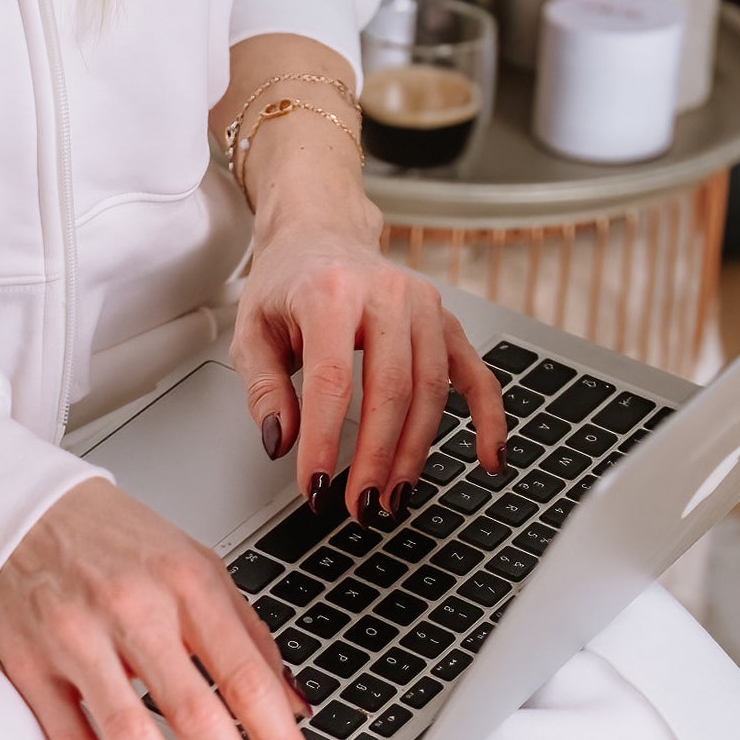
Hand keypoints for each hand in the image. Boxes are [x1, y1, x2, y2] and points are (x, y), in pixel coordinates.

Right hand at [0, 481, 322, 739]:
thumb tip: (295, 707)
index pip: (248, 679)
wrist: (19, 509)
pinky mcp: (30, 667)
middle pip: (197, 718)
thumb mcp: (197, 567)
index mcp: (187, 583)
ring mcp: (76, 640)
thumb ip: (248, 637)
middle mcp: (132, 610)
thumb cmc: (111, 539)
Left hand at [232, 218, 506, 521]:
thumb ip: (263, 390)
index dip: (324, 441)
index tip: (315, 487)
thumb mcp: (251, 331)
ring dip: (414, 453)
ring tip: (393, 497)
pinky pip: (475, 375)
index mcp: (331, 292)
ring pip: (431, 392)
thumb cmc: (287, 283)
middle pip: (391, 390)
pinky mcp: (446, 322)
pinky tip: (487, 460)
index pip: (332, 380)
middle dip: (376, 458)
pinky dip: (487, 420)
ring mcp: (425, 307)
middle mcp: (386, 294)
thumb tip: (280, 444)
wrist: (322, 234)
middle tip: (359, 505)